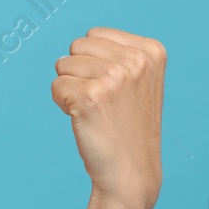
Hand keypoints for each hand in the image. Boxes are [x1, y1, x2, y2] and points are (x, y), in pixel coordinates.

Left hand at [51, 26, 165, 208]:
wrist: (131, 173)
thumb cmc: (128, 127)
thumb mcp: (140, 81)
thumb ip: (118, 54)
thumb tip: (77, 44)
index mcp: (152, 51)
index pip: (95, 35)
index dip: (94, 62)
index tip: (114, 89)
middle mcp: (135, 60)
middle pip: (77, 46)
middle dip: (79, 72)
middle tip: (101, 101)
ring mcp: (114, 77)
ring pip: (63, 64)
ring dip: (70, 88)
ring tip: (94, 111)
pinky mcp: (90, 95)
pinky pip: (56, 86)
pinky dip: (61, 103)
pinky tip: (84, 119)